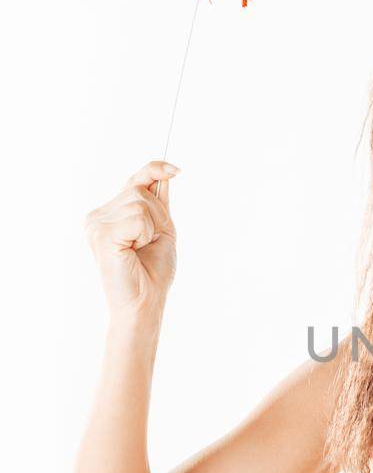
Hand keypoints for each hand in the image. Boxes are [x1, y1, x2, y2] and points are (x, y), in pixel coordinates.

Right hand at [83, 159, 179, 318]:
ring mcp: (96, 224)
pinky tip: (134, 251)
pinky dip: (145, 233)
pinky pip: (137, 217)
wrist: (145, 303)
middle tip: (151, 241)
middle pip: (139, 189)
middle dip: (158, 214)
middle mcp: (97, 217)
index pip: (132, 181)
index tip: (176, 170)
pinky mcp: (101, 234)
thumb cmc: (152, 272)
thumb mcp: (161, 229)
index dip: (154, 169)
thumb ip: (158, 202)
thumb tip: (164, 172)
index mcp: (109, 215)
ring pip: (140, 201)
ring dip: (153, 226)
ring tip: (141, 248)